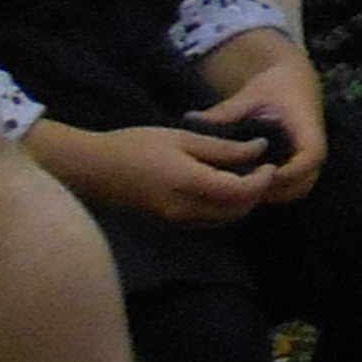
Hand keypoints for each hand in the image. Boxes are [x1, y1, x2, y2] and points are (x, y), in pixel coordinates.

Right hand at [36, 119, 278, 228]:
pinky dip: (223, 208)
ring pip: (224, 219)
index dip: (262, 181)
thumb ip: (223, 149)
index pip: (241, 193)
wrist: (92, 168)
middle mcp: (185, 210)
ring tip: (244, 176)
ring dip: (241, 203)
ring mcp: (176, 220)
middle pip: (237, 210)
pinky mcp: (169, 223)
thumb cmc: (135, 145)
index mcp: (190, 185)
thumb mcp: (182, 138)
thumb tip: (259, 150)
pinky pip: (208, 221)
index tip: (269, 164)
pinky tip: (221, 187)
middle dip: (256, 193)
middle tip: (261, 169)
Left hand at [194, 48, 326, 201]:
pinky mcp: (302, 164)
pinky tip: (250, 185)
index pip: (310, 157)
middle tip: (243, 189)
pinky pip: (295, 186)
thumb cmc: (273, 87)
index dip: (289, 172)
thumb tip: (192, 120)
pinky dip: (277, 191)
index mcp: (307, 127)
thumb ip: (226, 111)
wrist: (292, 81)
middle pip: (305, 182)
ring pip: (300, 189)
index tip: (263, 174)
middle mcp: (313, 147)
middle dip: (276, 190)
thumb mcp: (250, 95)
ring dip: (276, 194)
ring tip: (244, 190)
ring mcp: (310, 158)